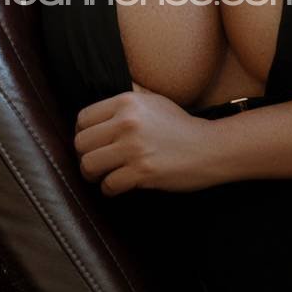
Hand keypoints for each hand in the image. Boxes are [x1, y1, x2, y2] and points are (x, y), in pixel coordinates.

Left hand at [73, 80, 216, 195]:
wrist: (210, 147)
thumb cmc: (181, 126)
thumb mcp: (153, 101)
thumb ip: (127, 101)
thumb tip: (100, 112)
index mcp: (127, 102)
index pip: (83, 118)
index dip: (84, 133)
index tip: (93, 143)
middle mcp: (127, 122)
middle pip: (81, 143)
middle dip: (85, 156)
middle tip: (97, 163)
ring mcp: (134, 148)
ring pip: (88, 165)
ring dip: (93, 175)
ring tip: (103, 176)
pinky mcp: (142, 172)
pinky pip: (108, 185)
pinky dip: (110, 190)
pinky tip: (118, 187)